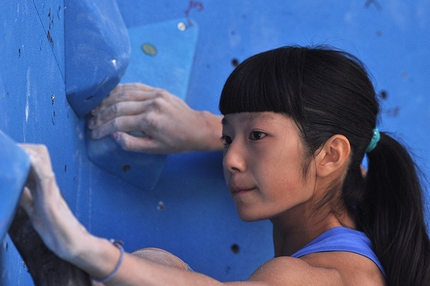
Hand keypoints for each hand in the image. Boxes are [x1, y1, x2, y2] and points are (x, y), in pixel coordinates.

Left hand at [18, 144, 89, 260]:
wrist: (69, 243)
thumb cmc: (55, 229)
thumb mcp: (34, 210)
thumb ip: (26, 198)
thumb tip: (16, 189)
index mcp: (43, 186)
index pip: (33, 161)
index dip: (23, 152)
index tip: (9, 150)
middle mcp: (48, 184)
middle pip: (40, 155)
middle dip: (24, 148)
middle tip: (9, 148)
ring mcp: (50, 189)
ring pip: (42, 161)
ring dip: (28, 153)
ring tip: (15, 149)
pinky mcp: (51, 198)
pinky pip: (45, 177)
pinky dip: (37, 166)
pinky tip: (30, 161)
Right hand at [88, 83, 222, 153]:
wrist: (198, 128)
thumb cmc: (177, 142)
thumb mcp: (155, 149)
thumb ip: (132, 143)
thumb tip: (113, 135)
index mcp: (150, 121)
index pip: (119, 123)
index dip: (103, 128)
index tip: (93, 134)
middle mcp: (151, 104)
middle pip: (118, 106)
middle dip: (101, 115)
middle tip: (91, 122)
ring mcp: (155, 95)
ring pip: (124, 93)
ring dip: (107, 101)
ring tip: (96, 110)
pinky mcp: (158, 90)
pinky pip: (135, 87)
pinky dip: (120, 90)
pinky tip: (110, 96)